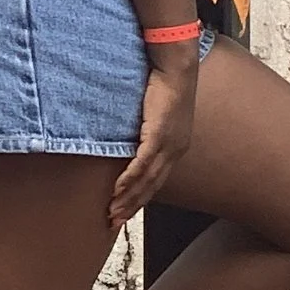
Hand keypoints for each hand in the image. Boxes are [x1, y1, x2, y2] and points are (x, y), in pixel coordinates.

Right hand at [110, 56, 198, 227]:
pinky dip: (129, 179)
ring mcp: (169, 144)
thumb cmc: (164, 87)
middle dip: (132, 206)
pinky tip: (118, 191)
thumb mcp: (157, 115)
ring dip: (127, 198)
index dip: (141, 198)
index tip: (126, 212)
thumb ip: (146, 132)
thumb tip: (131, 140)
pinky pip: (142, 163)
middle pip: (152, 186)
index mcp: (177, 147)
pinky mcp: (158, 135)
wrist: (175, 69)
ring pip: (146, 180)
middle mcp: (176, 150)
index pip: (158, 179)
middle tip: (114, 221)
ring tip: (112, 213)